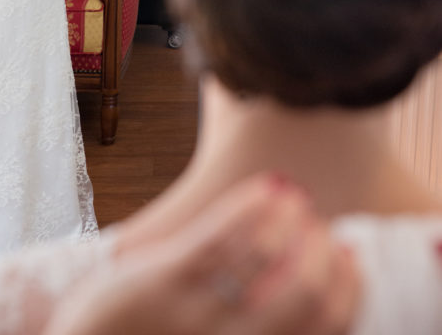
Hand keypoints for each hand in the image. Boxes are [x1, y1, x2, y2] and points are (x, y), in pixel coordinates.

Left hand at [42, 174, 359, 334]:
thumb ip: (253, 325)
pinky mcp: (161, 284)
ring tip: (292, 198)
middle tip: (321, 225)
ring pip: (265, 259)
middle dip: (321, 250)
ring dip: (289, 220)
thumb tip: (306, 281)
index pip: (328, 328)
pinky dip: (252, 208)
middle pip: (305, 293)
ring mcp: (196, 319)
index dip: (348, 286)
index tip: (347, 252)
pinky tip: (266, 189)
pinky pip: (220, 239)